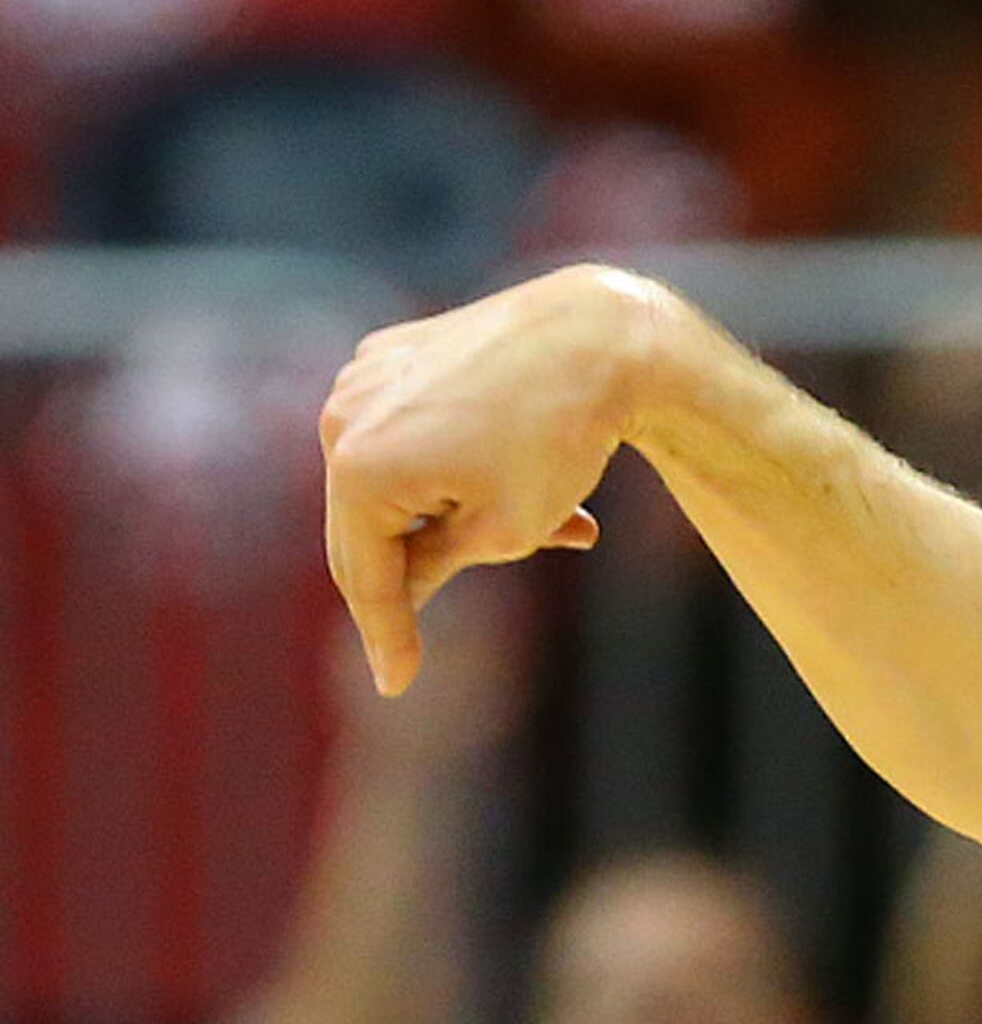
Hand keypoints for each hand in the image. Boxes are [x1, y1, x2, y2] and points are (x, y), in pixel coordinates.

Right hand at [318, 267, 664, 695]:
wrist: (598, 339)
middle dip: (424, 574)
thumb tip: (397, 592)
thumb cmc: (556, 442)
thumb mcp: (501, 531)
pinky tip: (547, 483)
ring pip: (402, 480)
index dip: (387, 635)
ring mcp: (363, 380)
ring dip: (466, 516)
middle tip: (442, 635)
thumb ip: (434, 566)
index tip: (398, 684)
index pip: (366, 575)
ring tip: (567, 530)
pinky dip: (466, 468)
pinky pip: (416, 434)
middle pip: (372, 527)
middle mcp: (342, 418)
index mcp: (358, 469)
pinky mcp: (393, 356)